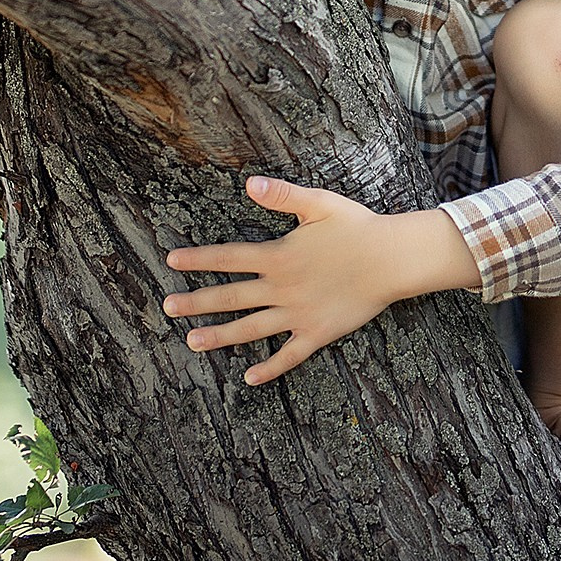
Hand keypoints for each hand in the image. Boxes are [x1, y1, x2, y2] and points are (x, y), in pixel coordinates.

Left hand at [162, 175, 475, 384]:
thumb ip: (282, 194)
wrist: (392, 259)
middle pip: (230, 296)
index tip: (171, 261)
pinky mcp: (318, 333)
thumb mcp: (319, 203)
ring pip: (251, 328)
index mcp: (278, 256)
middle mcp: (281, 288)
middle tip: (167, 308)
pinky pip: (289, 355)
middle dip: (196, 302)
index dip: (199, 258)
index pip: (228, 257)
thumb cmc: (357, 227)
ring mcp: (298, 314)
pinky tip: (249, 377)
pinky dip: (269, 368)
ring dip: (220, 336)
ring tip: (192, 343)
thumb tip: (249, 182)